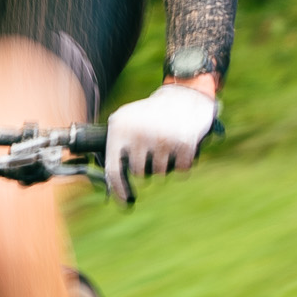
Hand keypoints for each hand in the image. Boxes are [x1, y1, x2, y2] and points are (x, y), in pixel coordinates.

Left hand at [104, 83, 215, 204]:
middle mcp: (139, 133)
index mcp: (119, 128)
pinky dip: (182, 162)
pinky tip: (180, 145)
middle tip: (153, 149)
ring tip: (166, 143)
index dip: (118, 189)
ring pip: (161, 173)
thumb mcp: (126, 122)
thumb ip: (116, 147)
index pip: (113, 169)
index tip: (124, 201)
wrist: (183, 95)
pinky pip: (181, 169)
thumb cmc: (151, 113)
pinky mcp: (184, 143)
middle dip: (148, 166)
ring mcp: (161, 138)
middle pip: (140, 173)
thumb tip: (112, 183)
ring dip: (165, 163)